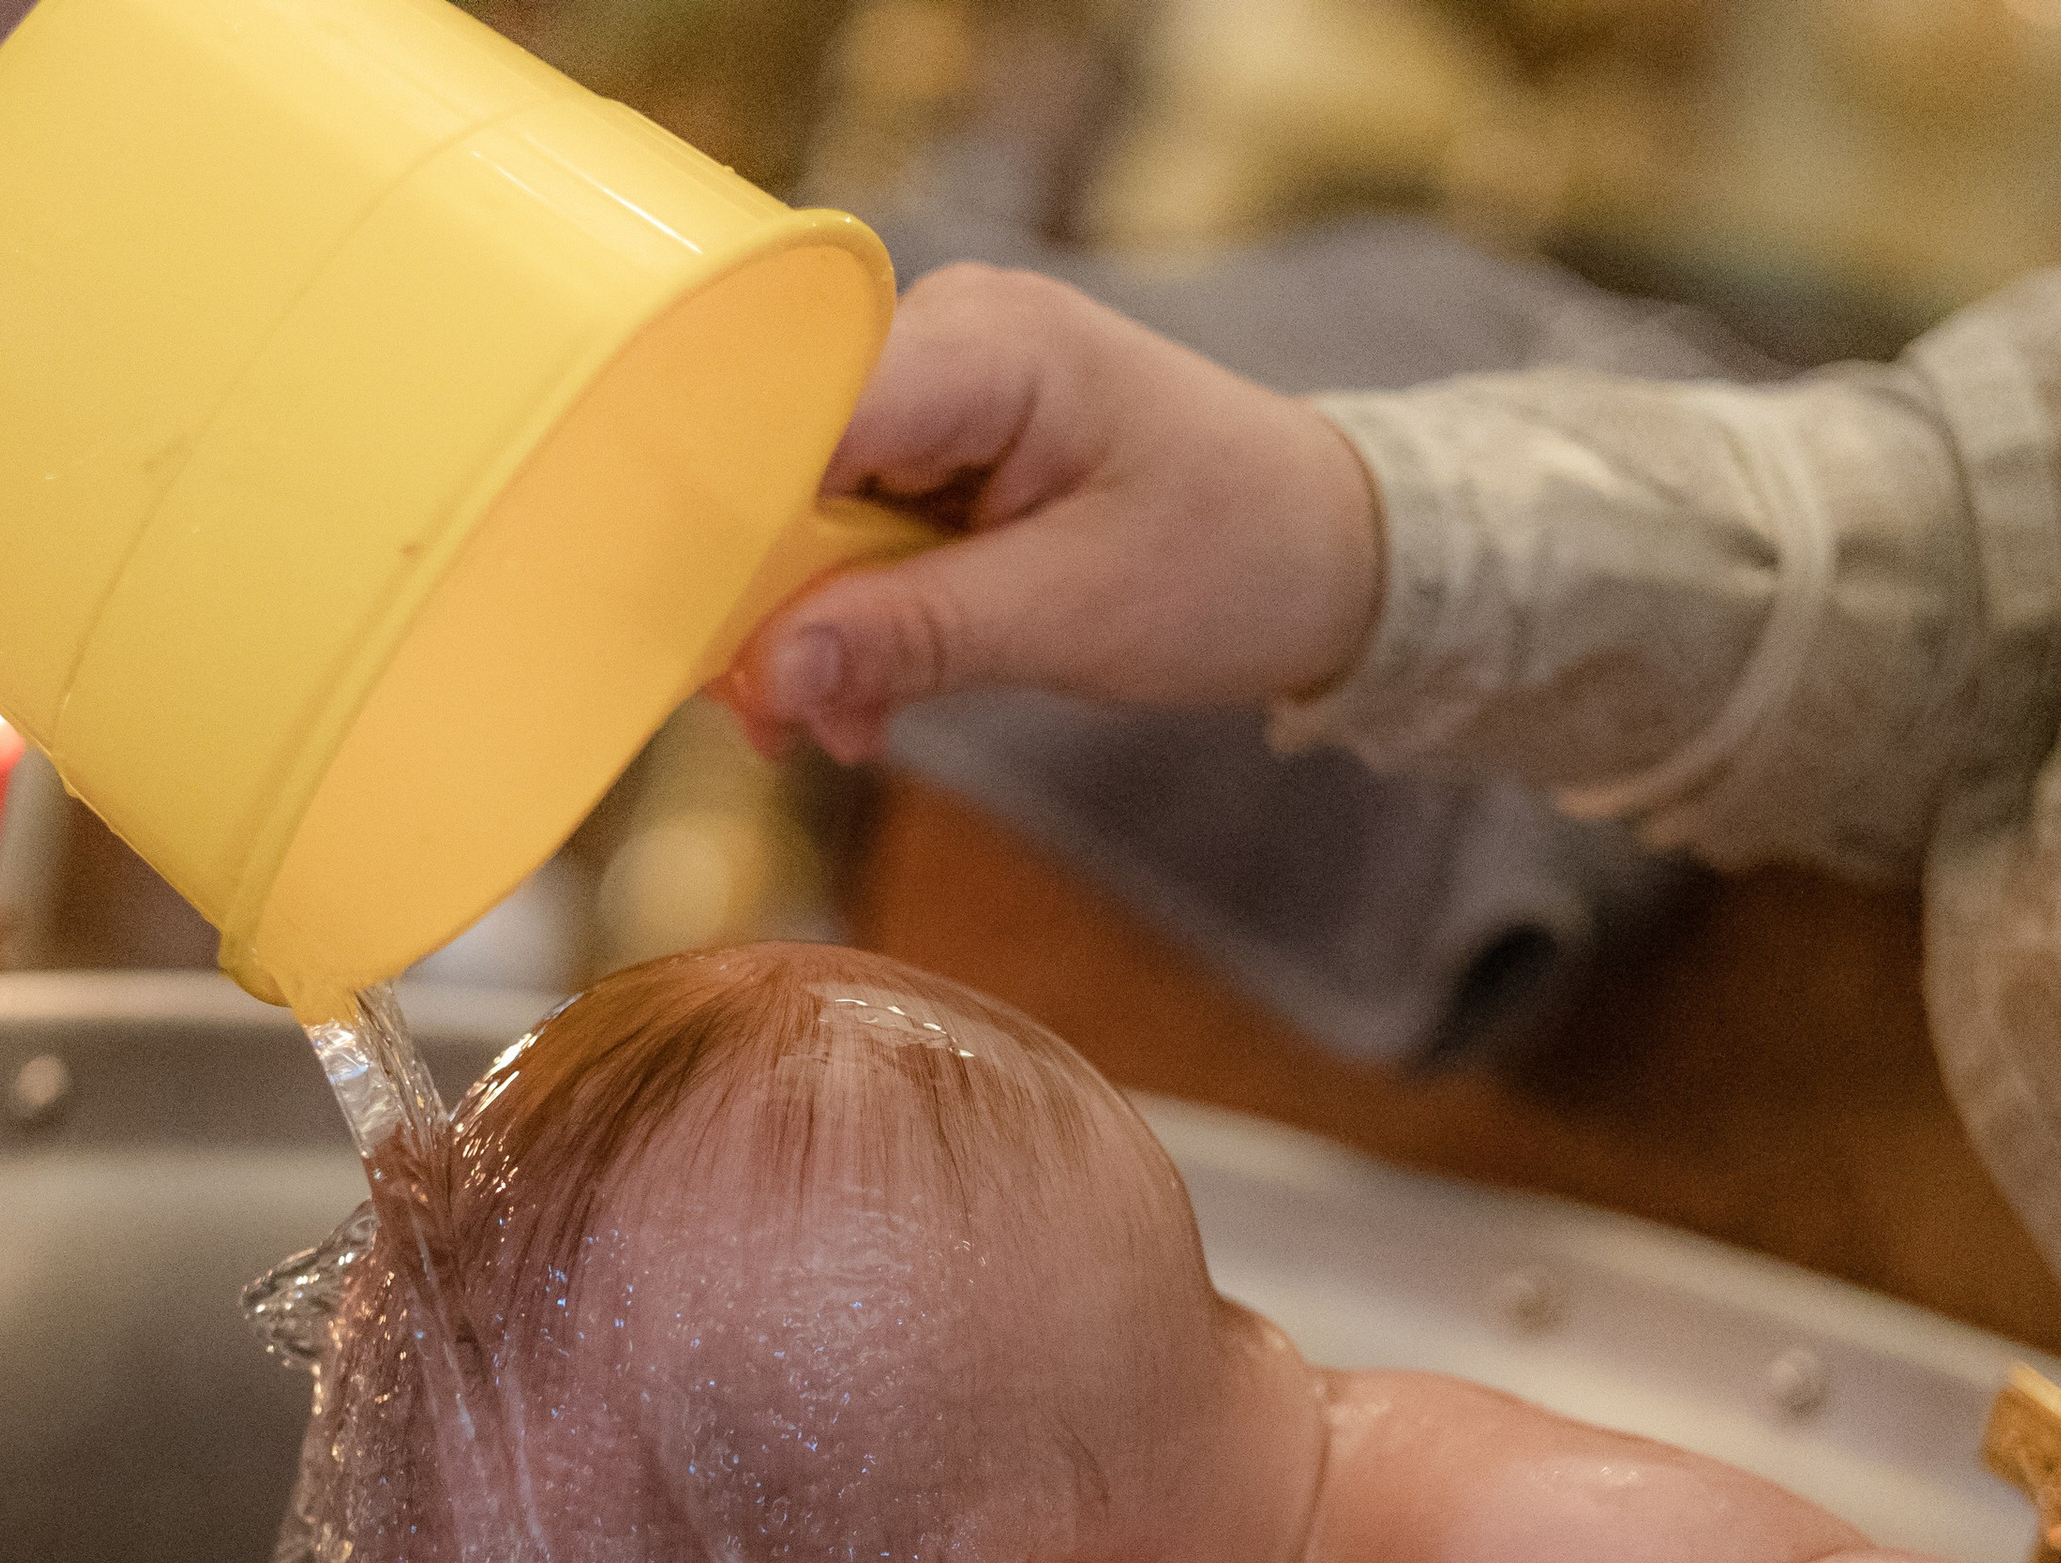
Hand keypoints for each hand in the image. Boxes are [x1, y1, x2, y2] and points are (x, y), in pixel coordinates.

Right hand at [724, 264, 1383, 761]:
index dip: (743, 537)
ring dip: (816, 630)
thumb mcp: (1070, 615)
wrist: (1332, 553)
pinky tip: (871, 695)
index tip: (728, 657)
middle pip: (787, 462)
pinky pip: (855, 529)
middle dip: (778, 606)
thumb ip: (909, 637)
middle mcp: (949, 336)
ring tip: (850, 726)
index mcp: (988, 343)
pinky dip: (855, 619)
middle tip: (787, 727)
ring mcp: (942, 390)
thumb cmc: (1234, 560)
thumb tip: (769, 673)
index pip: (801, 416)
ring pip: (810, 509)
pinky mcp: (944, 447)